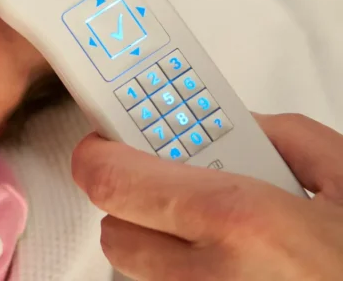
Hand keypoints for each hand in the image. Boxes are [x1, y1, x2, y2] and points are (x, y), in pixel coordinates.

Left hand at [71, 113, 342, 279]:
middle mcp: (210, 278)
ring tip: (224, 243)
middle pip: (115, 231)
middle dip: (137, 205)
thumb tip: (245, 123)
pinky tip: (240, 273)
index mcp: (239, 220)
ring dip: (164, 252)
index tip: (107, 142)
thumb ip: (288, 138)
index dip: (100, 155)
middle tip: (175, 192)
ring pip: (141, 274)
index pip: (108, 179)